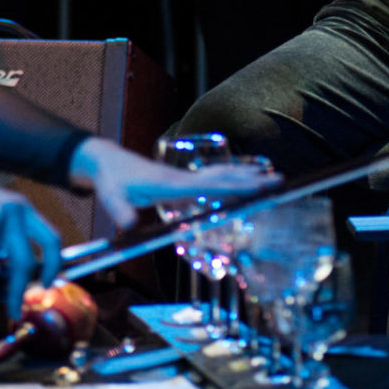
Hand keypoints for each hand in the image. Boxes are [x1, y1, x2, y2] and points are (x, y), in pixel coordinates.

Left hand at [67, 138, 273, 226]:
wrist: (108, 162)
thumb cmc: (111, 181)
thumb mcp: (111, 196)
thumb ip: (119, 211)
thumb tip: (127, 227)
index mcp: (171, 184)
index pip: (210, 185)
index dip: (234, 185)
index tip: (257, 185)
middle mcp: (182, 178)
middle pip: (224, 178)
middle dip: (252, 180)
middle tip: (280, 180)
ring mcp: (184, 178)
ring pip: (222, 175)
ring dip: (247, 176)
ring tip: (273, 176)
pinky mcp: (182, 181)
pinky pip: (214, 179)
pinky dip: (233, 178)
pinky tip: (245, 180)